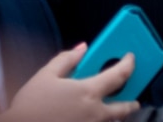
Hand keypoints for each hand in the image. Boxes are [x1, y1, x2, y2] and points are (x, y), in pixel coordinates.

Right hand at [0, 43, 139, 121]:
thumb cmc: (29, 106)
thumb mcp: (44, 76)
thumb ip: (66, 59)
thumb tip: (82, 48)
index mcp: (88, 92)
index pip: (119, 75)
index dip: (128, 64)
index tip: (131, 58)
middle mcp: (95, 113)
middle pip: (124, 108)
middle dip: (131, 103)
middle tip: (134, 99)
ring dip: (115, 115)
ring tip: (112, 111)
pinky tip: (90, 119)